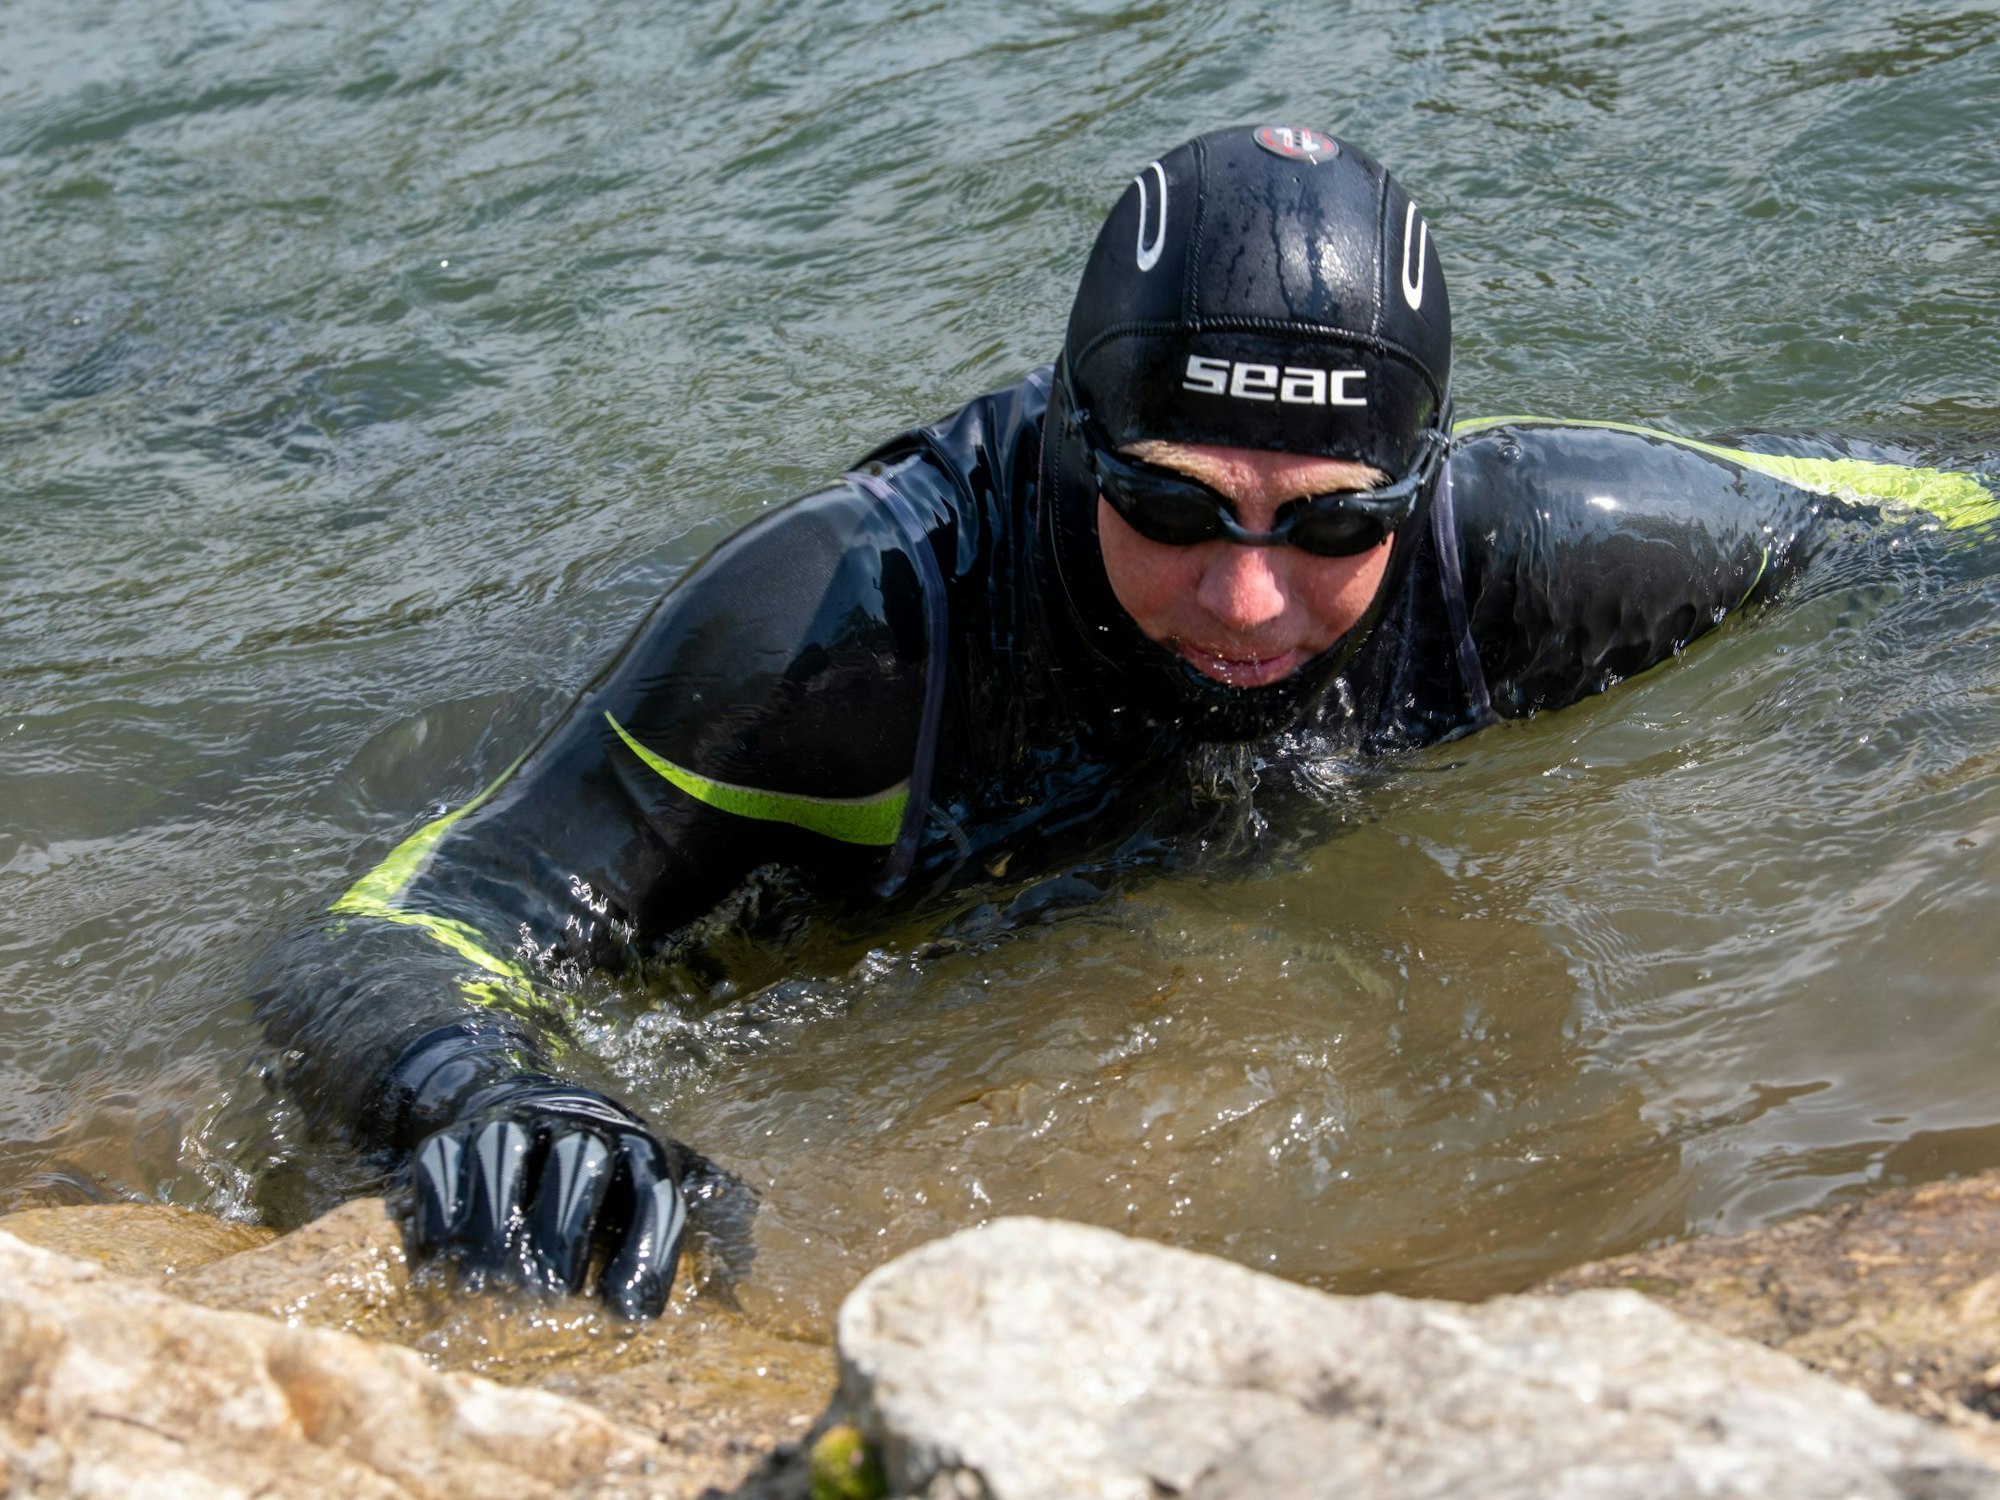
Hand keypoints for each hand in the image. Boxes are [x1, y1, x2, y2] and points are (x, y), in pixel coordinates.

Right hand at [407, 1080, 687, 1318]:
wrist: (516, 1103)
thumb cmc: (604, 1171)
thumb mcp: (655, 1182)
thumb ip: (704, 1216)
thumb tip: (748, 1266)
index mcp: (638, 1146)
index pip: (654, 1190)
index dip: (646, 1249)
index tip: (628, 1316)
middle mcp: (579, 1124)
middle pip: (581, 1161)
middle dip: (569, 1230)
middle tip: (557, 1296)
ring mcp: (512, 1125)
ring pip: (508, 1155)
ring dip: (500, 1222)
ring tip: (496, 1285)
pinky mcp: (450, 1138)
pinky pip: (443, 1163)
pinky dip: (441, 1212)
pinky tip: (442, 1264)